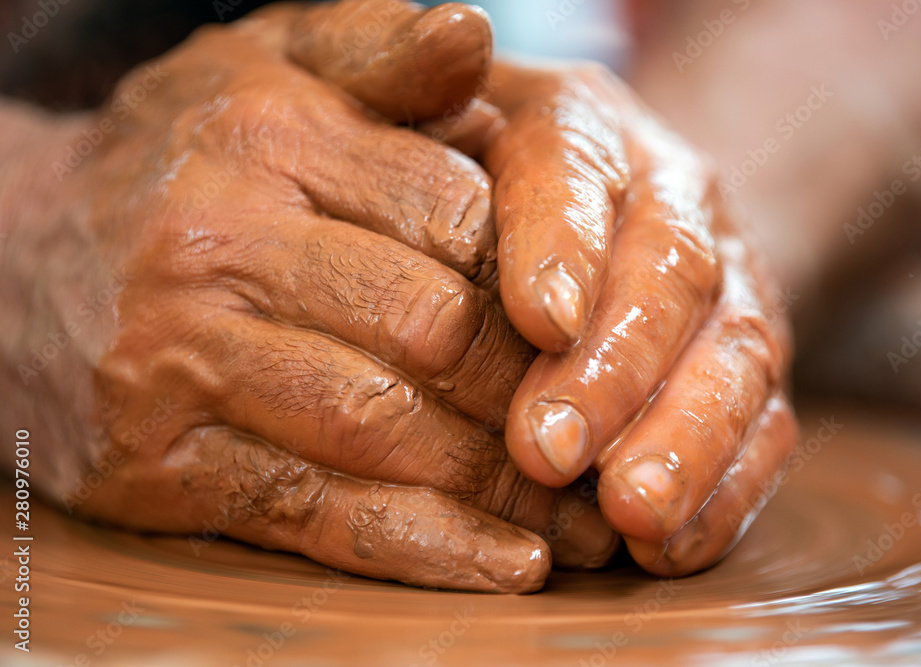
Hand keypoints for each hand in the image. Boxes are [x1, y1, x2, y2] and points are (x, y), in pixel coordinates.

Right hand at [0, 1, 617, 592]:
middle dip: (537, 392)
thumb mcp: (268, 64)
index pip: (454, 215)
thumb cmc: (178, 154)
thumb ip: (376, 49)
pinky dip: (425, 548)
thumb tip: (475, 35)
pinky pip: (319, 514)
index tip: (607, 330)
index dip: (546, 281)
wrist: (17, 253)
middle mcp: (220, 246)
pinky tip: (508, 562)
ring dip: (505, 485)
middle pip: (430, 330)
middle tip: (614, 431)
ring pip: (385, 430)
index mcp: (267, 139)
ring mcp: (185, 364)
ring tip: (589, 516)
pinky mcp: (164, 465)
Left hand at [462, 62, 799, 574]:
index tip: (533, 321)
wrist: (597, 204)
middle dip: (616, 369)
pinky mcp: (746, 371)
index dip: (564, 241)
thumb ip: (418, 77)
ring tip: (630, 512)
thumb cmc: (476, 164)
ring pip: (732, 359)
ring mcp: (726, 291)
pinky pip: (762, 428)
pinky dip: (724, 491)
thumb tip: (455, 33)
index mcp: (588, 127)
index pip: (580, 167)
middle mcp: (674, 203)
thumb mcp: (436, 104)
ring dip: (684, 440)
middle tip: (550, 450)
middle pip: (672, 275)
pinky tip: (670, 543)